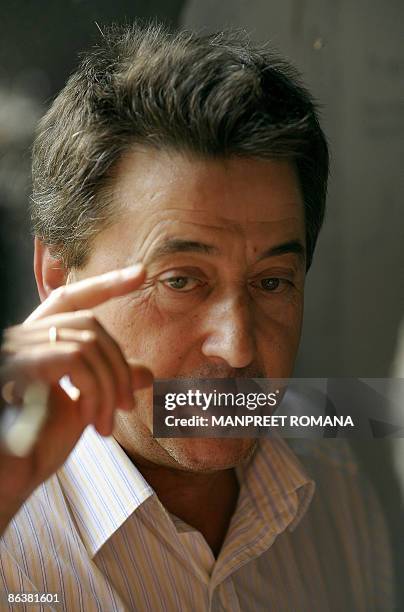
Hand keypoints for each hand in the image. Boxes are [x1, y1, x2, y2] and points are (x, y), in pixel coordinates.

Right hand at [0, 264, 152, 532]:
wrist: (10, 480)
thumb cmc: (40, 447)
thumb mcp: (85, 409)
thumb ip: (109, 383)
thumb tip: (147, 371)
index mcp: (37, 342)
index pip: (71, 298)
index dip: (104, 284)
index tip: (140, 274)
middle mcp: (20, 338)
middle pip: (89, 324)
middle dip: (118, 365)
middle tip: (128, 407)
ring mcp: (14, 351)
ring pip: (87, 343)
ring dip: (109, 386)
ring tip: (108, 424)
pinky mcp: (15, 368)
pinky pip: (75, 360)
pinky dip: (95, 391)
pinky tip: (93, 422)